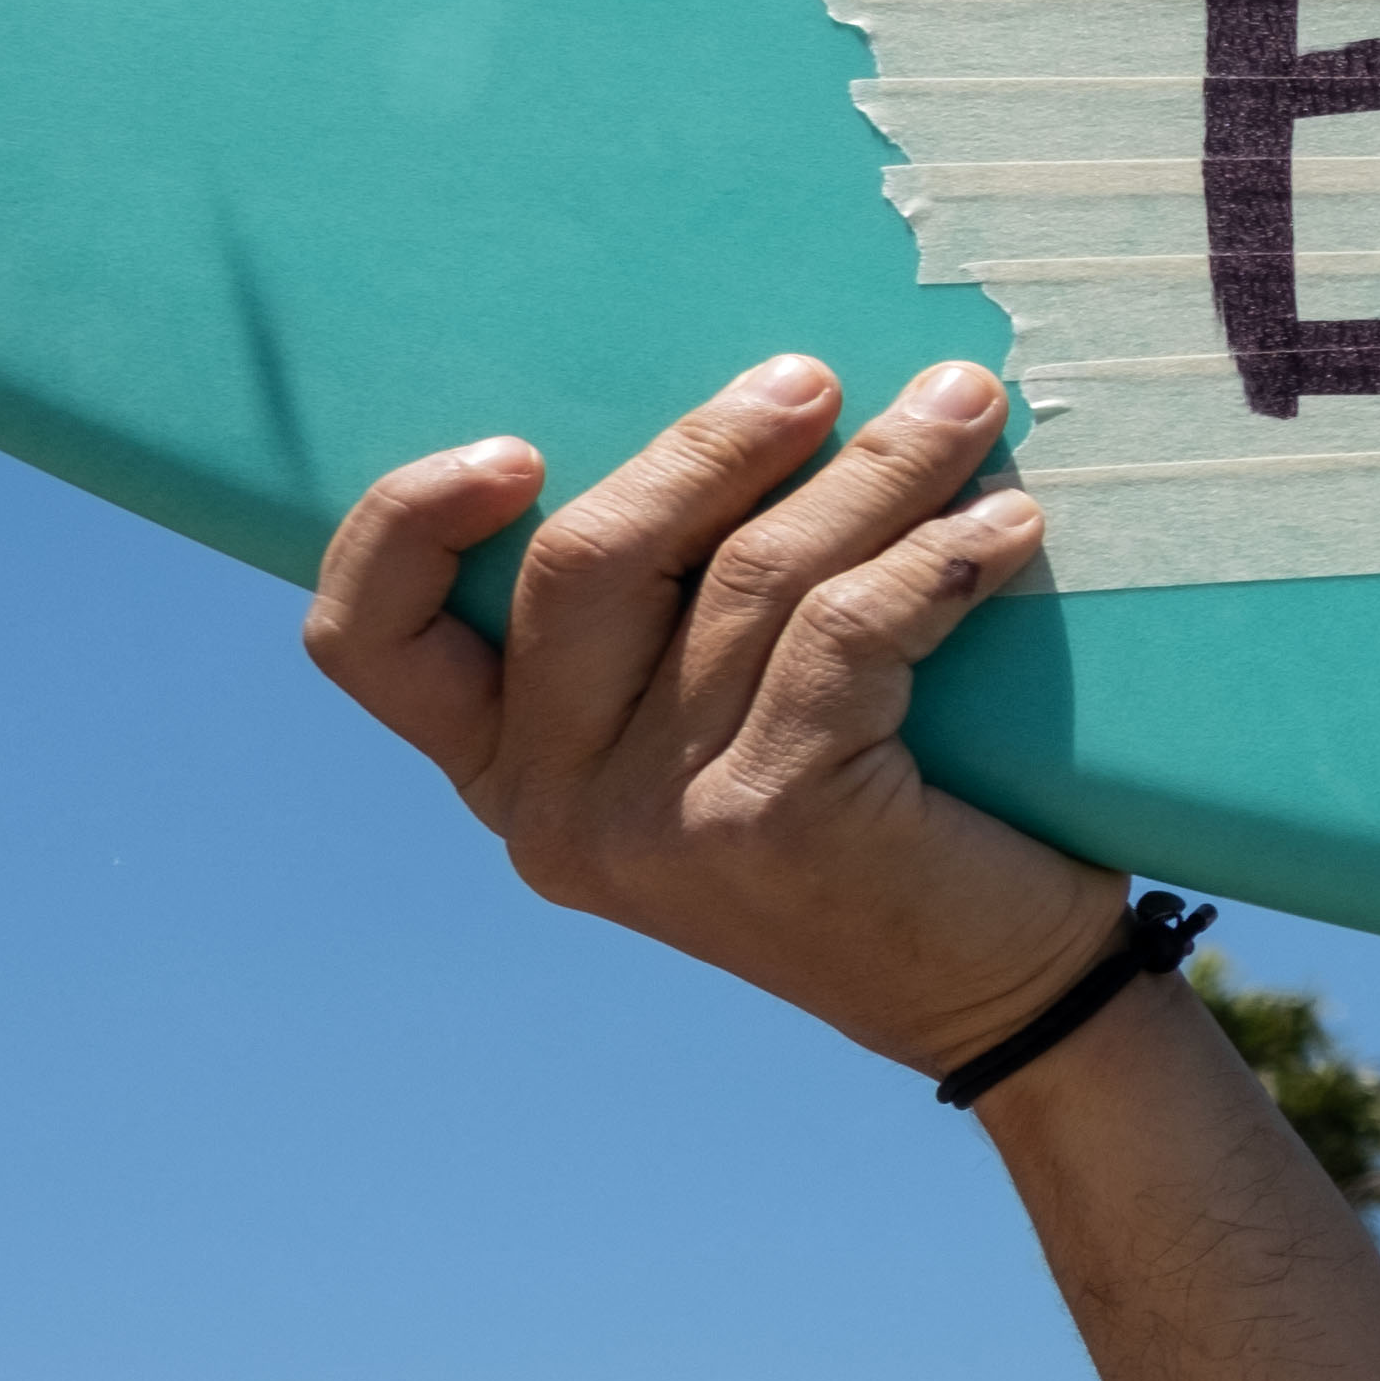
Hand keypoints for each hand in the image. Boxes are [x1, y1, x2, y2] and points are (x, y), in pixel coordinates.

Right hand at [302, 358, 1126, 1076]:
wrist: (1006, 999)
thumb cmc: (883, 826)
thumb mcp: (732, 726)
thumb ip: (678, 621)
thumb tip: (736, 411)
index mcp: (507, 771)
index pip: (371, 641)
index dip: (407, 521)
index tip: (515, 447)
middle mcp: (551, 805)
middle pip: (586, 561)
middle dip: (708, 445)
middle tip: (814, 381)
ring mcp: (657, 819)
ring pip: (744, 577)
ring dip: (871, 473)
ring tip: (962, 410)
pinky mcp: (775, 817)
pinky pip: (851, 630)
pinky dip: (938, 559)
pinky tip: (1008, 529)